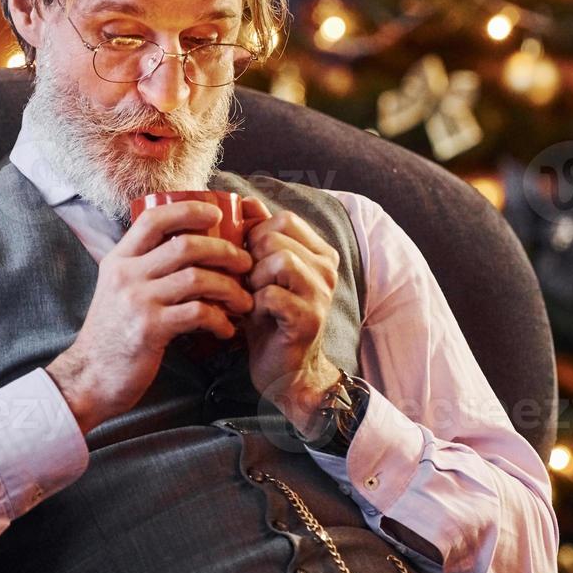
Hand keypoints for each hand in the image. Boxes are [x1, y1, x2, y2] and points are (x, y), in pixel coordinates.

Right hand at [46, 201, 254, 435]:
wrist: (89, 377)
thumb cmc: (112, 334)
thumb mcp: (117, 290)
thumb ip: (143, 268)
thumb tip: (185, 248)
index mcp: (119, 260)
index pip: (153, 219)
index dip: (188, 210)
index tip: (216, 213)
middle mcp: (126, 275)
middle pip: (185, 245)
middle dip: (225, 251)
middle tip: (245, 263)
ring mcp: (137, 301)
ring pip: (197, 278)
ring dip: (230, 288)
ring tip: (244, 300)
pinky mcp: (150, 329)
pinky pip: (198, 313)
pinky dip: (220, 320)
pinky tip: (226, 329)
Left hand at [239, 198, 341, 432]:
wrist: (286, 372)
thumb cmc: (270, 318)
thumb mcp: (263, 272)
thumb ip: (258, 235)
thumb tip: (245, 200)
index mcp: (320, 253)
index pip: (284, 219)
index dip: (256, 234)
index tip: (249, 259)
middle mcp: (327, 270)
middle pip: (276, 237)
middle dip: (251, 258)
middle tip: (249, 283)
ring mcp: (321, 295)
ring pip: (278, 261)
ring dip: (254, 281)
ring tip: (252, 298)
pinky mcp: (308, 319)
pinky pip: (271, 295)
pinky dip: (254, 305)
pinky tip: (255, 317)